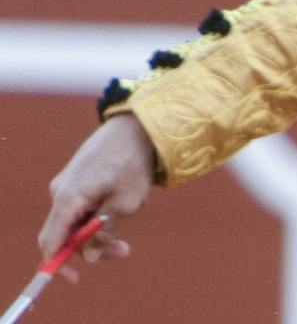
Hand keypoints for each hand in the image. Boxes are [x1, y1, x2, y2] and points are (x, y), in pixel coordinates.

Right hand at [39, 116, 154, 279]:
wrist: (137, 126)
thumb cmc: (132, 164)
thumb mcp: (124, 204)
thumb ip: (102, 232)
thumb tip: (88, 257)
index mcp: (67, 199)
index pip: (50, 242)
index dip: (57, 264)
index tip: (75, 278)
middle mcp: (60, 192)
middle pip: (65, 233)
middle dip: (91, 246)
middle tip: (124, 250)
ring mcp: (67, 184)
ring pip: (78, 219)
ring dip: (102, 225)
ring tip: (136, 206)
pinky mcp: (78, 178)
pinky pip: (85, 204)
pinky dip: (104, 209)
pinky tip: (129, 195)